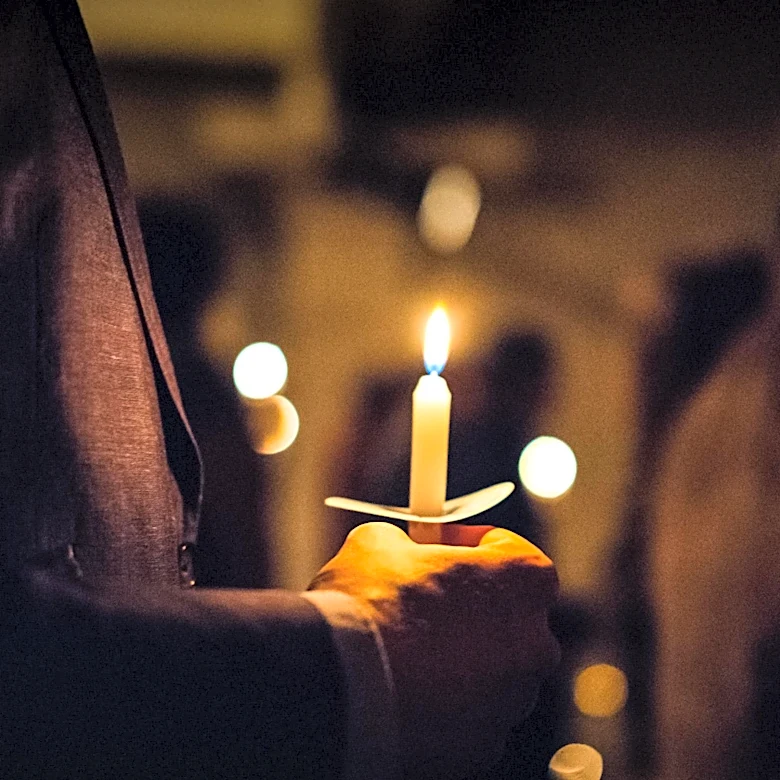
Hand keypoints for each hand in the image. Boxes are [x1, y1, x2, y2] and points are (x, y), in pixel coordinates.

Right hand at [309, 522, 559, 779]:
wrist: (343, 688)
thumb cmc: (370, 605)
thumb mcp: (379, 543)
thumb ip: (406, 543)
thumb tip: (397, 550)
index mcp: (523, 579)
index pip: (512, 550)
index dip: (471, 544)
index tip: (441, 547)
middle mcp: (535, 642)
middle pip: (508, 615)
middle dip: (470, 606)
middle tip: (422, 600)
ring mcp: (514, 700)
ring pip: (491, 670)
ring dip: (459, 658)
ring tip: (405, 650)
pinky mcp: (486, 747)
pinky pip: (470, 715)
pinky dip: (445, 702)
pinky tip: (405, 688)